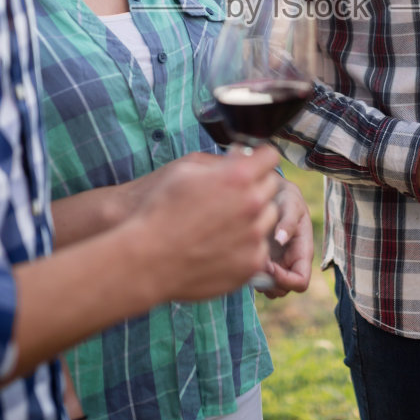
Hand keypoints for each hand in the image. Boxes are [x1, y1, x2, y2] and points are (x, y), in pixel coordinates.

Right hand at [133, 144, 282, 301]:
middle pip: (272, 187)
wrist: (147, 260)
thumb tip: (242, 155)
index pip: (271, 155)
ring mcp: (254, 237)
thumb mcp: (185, 169)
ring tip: (223, 224)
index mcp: (239, 177)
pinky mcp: (251, 264)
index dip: (260, 158)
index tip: (252, 164)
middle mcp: (253, 205)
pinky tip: (220, 246)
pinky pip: (260, 247)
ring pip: (269, 217)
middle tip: (231, 196)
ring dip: (253, 217)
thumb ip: (221, 160)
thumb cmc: (160, 210)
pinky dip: (246, 245)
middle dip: (256, 186)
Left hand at [258, 176, 312, 297]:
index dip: (285, 280)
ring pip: (270, 288)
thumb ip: (288, 221)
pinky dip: (250, 273)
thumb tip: (281, 239)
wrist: (270, 190)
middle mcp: (290, 262)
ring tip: (248, 256)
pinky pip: (257, 278)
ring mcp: (277, 263)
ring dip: (259, 280)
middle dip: (270, 281)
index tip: (269, 265)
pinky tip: (243, 254)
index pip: (301, 282)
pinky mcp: (262, 260)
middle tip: (255, 261)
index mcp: (302, 253)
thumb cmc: (284, 196)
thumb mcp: (290, 204)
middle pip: (284, 290)